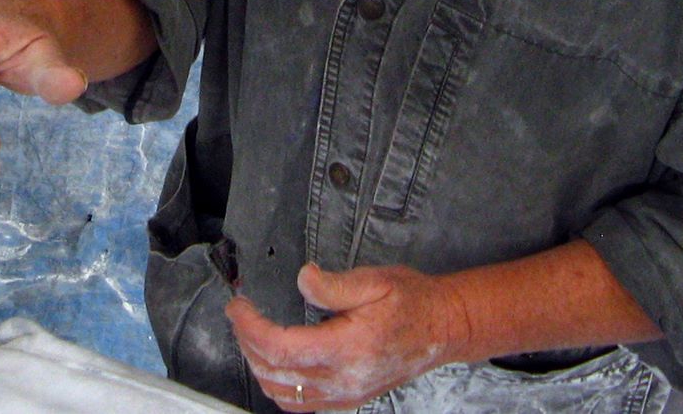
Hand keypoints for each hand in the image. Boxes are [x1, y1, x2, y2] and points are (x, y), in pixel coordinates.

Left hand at [226, 263, 470, 410]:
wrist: (443, 328)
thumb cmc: (412, 302)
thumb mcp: (375, 281)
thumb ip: (333, 285)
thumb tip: (301, 280)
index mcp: (348, 348)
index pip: (281, 347)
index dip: (250, 327)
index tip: (238, 305)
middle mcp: (344, 380)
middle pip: (275, 373)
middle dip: (247, 343)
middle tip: (240, 314)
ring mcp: (345, 394)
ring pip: (283, 395)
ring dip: (259, 366)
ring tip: (251, 335)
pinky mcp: (348, 398)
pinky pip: (301, 404)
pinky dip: (278, 385)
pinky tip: (274, 361)